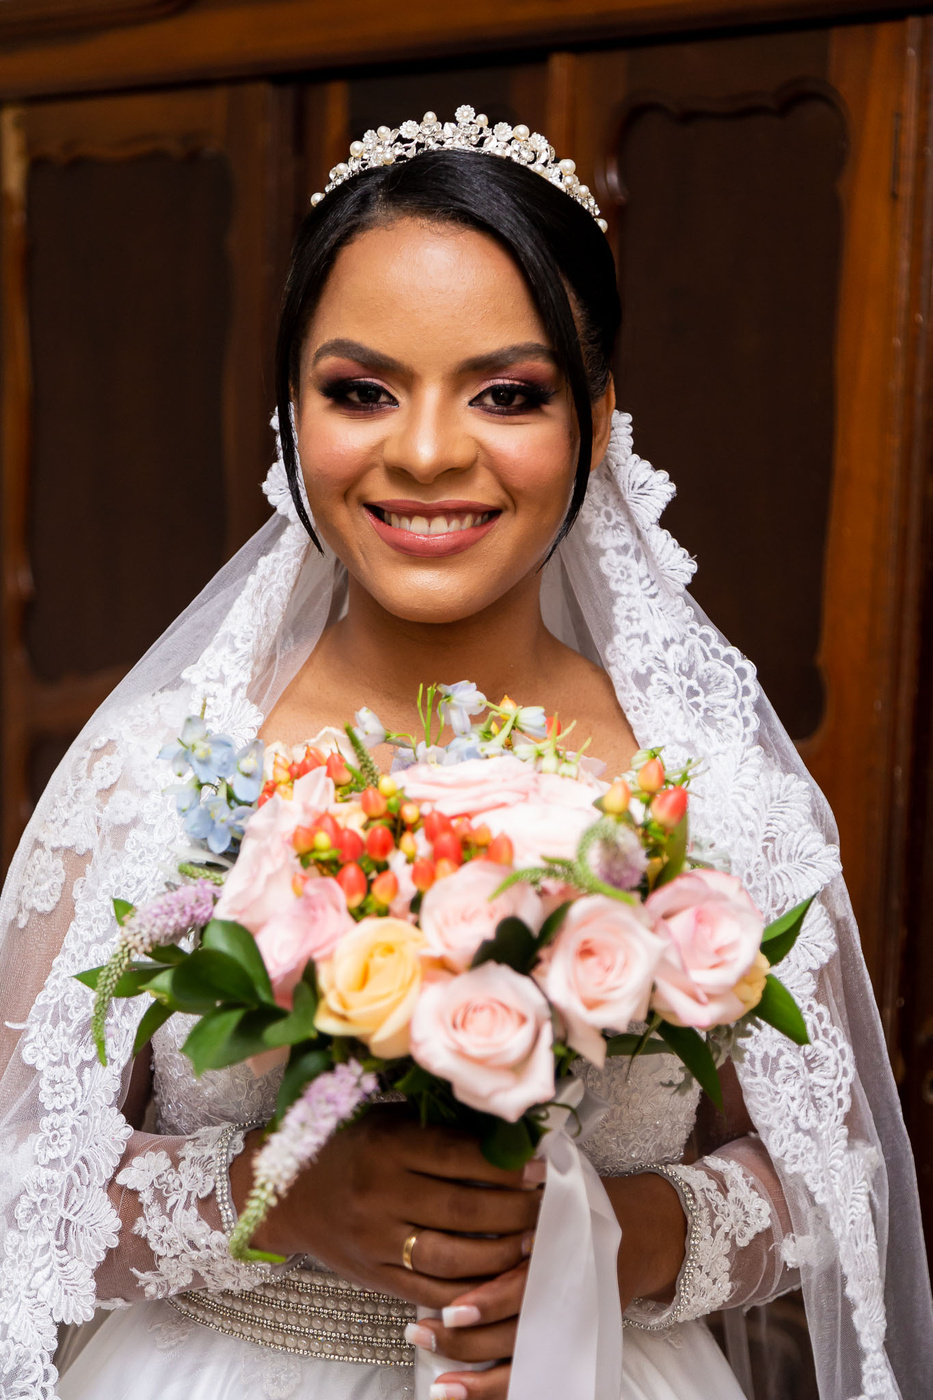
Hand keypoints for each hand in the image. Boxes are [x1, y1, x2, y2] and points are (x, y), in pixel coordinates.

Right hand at [230, 1103, 541, 1311]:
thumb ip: (438, 1129)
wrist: (282, 1190)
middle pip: (463, 1211)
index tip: (539, 1167)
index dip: (505, 1166)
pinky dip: (467, 1291)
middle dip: (515, 1211)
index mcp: (387, 1147)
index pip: (458, 1158)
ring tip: (530, 1242)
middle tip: (546, 1205)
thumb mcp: (386, 1119)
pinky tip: (495, 1280)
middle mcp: (380, 1195)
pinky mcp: (373, 1275)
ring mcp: (375, 1240)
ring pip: (451, 1257)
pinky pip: (427, 1290)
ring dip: (500, 1254)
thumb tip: (506, 1134)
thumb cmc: (346, 1143)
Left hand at [404, 1168, 687, 1399]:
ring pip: (521, 1366)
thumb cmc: (586, 1203)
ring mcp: (568, 1328)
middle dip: (466, 1342)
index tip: (450, 1310)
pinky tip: (460, 1394)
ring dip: (476, 1380)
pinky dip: (494, 1391)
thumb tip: (482, 1174)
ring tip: (438, 1384)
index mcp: (563, 1256)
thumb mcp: (563, 1187)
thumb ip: (526, 1188)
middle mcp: (566, 1298)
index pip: (523, 1289)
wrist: (640, 1234)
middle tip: (422, 1333)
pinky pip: (531, 1377)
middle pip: (515, 1335)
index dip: (488, 1304)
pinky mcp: (567, 1346)